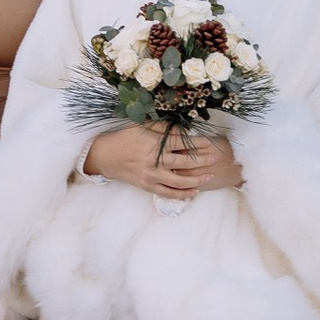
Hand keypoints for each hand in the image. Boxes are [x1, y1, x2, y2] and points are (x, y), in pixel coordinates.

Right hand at [82, 123, 239, 199]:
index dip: (198, 143)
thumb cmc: (124, 138)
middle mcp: (155, 161)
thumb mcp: (142, 126)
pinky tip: (193, 192)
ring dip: (197, 180)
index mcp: (155, 144)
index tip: (210, 142)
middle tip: (214, 158)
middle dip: (202, 160)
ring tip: (209, 177)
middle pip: (185, 163)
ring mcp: (152, 176)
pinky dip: (182, 194)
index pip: (183, 143)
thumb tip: (182, 128)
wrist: (105, 156)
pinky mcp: (148, 186)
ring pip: (180, 182)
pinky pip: (168, 193)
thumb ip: (162, 128)